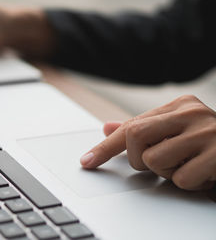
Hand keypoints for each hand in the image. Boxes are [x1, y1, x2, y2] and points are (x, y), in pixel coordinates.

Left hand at [80, 95, 215, 190]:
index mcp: (178, 106)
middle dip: (138, 159)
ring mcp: (207, 132)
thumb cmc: (210, 143)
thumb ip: (143, 129)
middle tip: (157, 163)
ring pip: (154, 161)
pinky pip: (181, 179)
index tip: (86, 162)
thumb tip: (106, 127)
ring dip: (167, 172)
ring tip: (187, 166)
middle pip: (134, 137)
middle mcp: (191, 113)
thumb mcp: (176, 131)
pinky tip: (204, 174)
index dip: (104, 147)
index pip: (130, 126)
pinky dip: (188, 183)